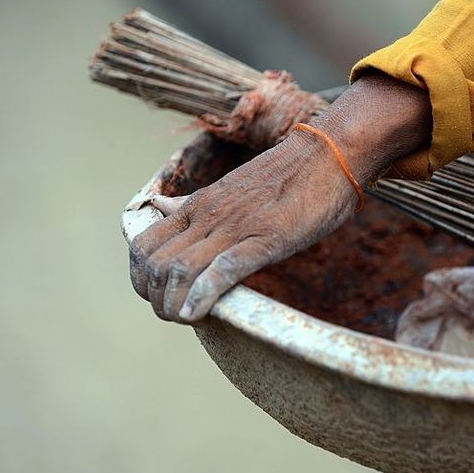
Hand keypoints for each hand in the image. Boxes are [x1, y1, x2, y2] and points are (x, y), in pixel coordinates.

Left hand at [128, 73, 431, 322]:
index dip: (141, 278)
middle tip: (173, 313)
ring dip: (173, 303)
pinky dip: (203, 296)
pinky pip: (222, 270)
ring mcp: (235, 226)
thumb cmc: (291, 173)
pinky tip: (198, 316)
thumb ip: (195, 203)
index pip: (144, 244)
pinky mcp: (265, 238)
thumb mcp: (232, 187)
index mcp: (200, 204)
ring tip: (186, 320)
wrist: (332, 153)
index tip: (160, 295)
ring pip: (178, 269)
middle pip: (153, 262)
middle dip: (154, 297)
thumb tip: (160, 206)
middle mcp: (209, 215)